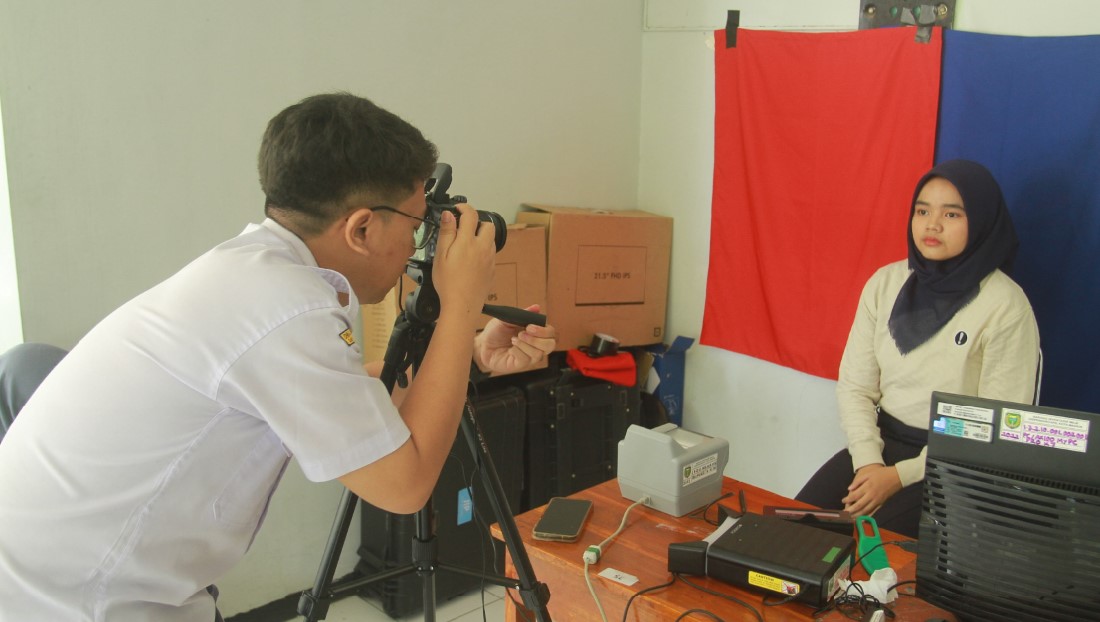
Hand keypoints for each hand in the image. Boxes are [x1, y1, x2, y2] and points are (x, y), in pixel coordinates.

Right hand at [431, 204, 495, 325]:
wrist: (462, 306)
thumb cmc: (448, 283)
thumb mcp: (441, 255)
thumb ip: (446, 232)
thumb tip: (448, 214)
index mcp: (467, 241)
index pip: (471, 215)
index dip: (464, 207)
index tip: (457, 209)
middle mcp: (482, 247)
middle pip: (487, 225)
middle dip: (477, 223)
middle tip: (463, 230)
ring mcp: (490, 259)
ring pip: (490, 240)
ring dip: (481, 237)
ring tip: (466, 246)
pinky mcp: (492, 270)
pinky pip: (490, 254)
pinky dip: (483, 251)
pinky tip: (471, 261)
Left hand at [475, 304, 556, 374]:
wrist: (483, 344)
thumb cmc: (497, 331)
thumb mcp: (508, 318)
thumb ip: (523, 314)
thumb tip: (536, 307)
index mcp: (536, 333)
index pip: (551, 333)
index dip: (544, 330)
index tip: (530, 326)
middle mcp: (536, 345)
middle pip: (551, 345)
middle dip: (538, 338)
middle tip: (522, 333)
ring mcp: (530, 356)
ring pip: (538, 353)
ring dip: (525, 344)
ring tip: (513, 339)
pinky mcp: (521, 364)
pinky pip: (526, 359)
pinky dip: (518, 351)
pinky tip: (511, 348)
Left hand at [842, 464, 901, 516]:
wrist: (897, 477)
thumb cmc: (882, 474)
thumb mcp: (868, 474)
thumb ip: (858, 482)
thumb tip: (849, 489)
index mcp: (868, 487)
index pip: (855, 496)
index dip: (847, 499)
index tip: (843, 500)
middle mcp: (872, 495)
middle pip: (859, 505)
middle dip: (850, 510)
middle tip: (844, 513)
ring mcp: (878, 501)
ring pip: (865, 511)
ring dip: (857, 515)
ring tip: (850, 517)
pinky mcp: (882, 504)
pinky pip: (873, 512)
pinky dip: (867, 516)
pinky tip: (862, 519)